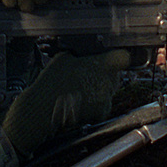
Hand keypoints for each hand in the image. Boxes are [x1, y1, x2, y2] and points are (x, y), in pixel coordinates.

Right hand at [0, 49, 131, 155]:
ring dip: (99, 88)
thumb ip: (80, 55)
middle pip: (114, 74)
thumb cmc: (52, 81)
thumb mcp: (63, 57)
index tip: (111, 57)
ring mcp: (106, 99)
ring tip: (79, 89)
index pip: (123, 57)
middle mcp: (108, 82)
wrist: (44, 108)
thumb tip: (84, 54)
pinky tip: (80, 101)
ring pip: (108, 90)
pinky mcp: (101, 113)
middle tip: (87, 74)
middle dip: (104, 73)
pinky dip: (94, 103)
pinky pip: (102, 104)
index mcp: (102, 65)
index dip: (117, 56)